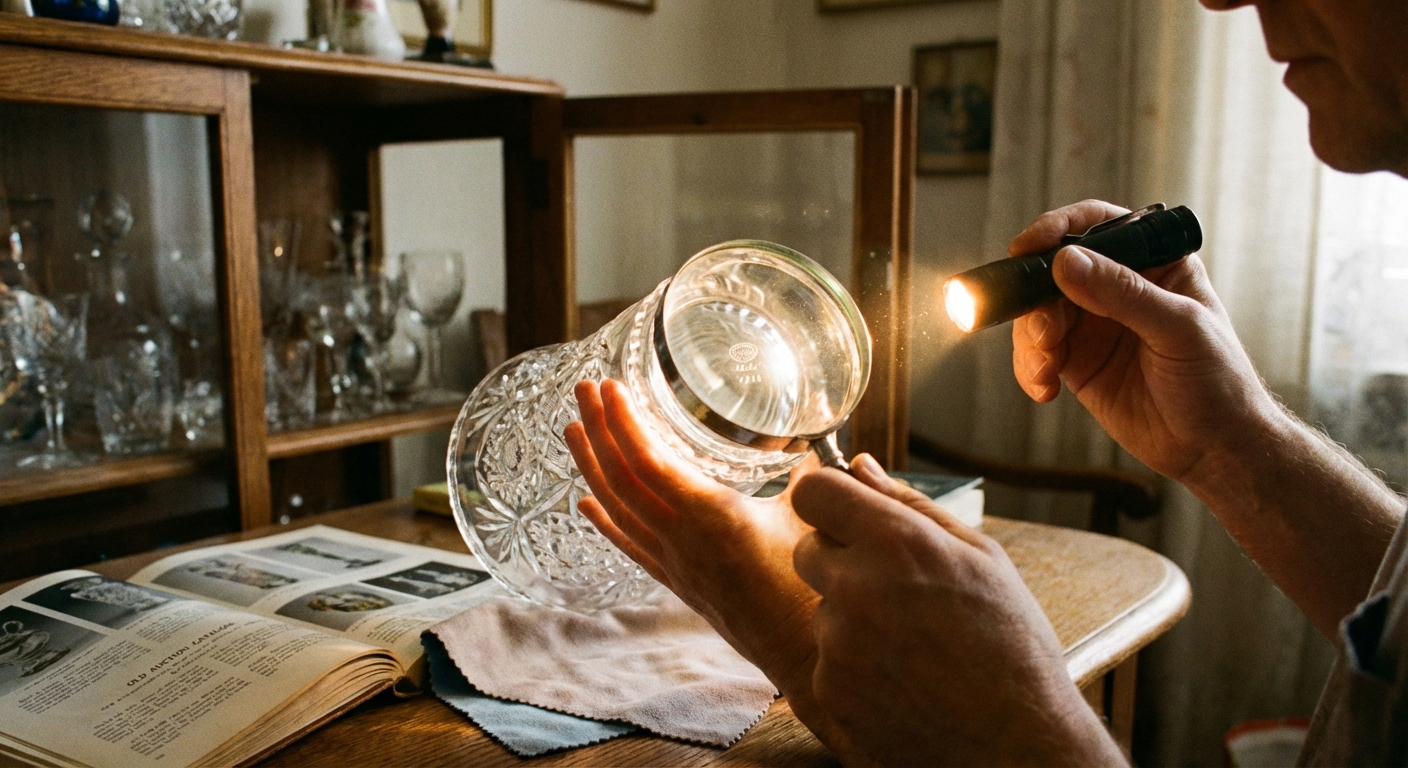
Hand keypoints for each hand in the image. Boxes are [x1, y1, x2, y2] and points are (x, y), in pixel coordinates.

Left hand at [564, 379, 872, 758]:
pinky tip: (585, 503)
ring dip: (591, 466)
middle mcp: (682, 538)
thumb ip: (807, 478)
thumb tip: (810, 446)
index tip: (609, 387)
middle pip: (622, 477)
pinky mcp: (676, 582)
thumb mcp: (810, 519)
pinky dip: (604, 520)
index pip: (649, 462)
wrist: (801, 651)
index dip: (624, 422)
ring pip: (618, 508)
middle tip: (583, 389)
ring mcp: (673, 562)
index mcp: (712, 515)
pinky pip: (629, 546)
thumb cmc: (810, 585)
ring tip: (574, 430)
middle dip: (599, 429)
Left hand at [793, 455, 1124, 765]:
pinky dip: (852, 661)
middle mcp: (856, 586)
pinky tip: (900, 674)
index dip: (827, 498)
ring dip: (850, 613)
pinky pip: (826, 655)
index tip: (841, 510)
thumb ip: (910, 505)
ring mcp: (837, 641)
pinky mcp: (827, 687)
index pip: (813, 490)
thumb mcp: (980, 557)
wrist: (1015, 743)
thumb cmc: (1011, 645)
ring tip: (910, 640)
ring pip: (820, 604)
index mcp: (897, 542)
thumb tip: (858, 464)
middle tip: (892, 585)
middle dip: (839, 557)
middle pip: (807, 547)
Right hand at [1011, 200, 1280, 484]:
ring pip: (1038, 313)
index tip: (1026, 248)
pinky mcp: (1078, 362)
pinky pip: (1037, 353)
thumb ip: (1123, 293)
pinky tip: (1045, 388)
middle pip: (1054, 271)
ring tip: (1047, 367)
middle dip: (1036, 300)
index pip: (1097, 225)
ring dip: (1031, 339)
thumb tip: (1067, 262)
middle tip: (1042, 332)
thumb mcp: (1177, 329)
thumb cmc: (1219, 382)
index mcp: (1153, 262)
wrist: (1216, 448)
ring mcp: (1094, 325)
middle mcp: (1118, 288)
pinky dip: (1030, 367)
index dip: (1057, 229)